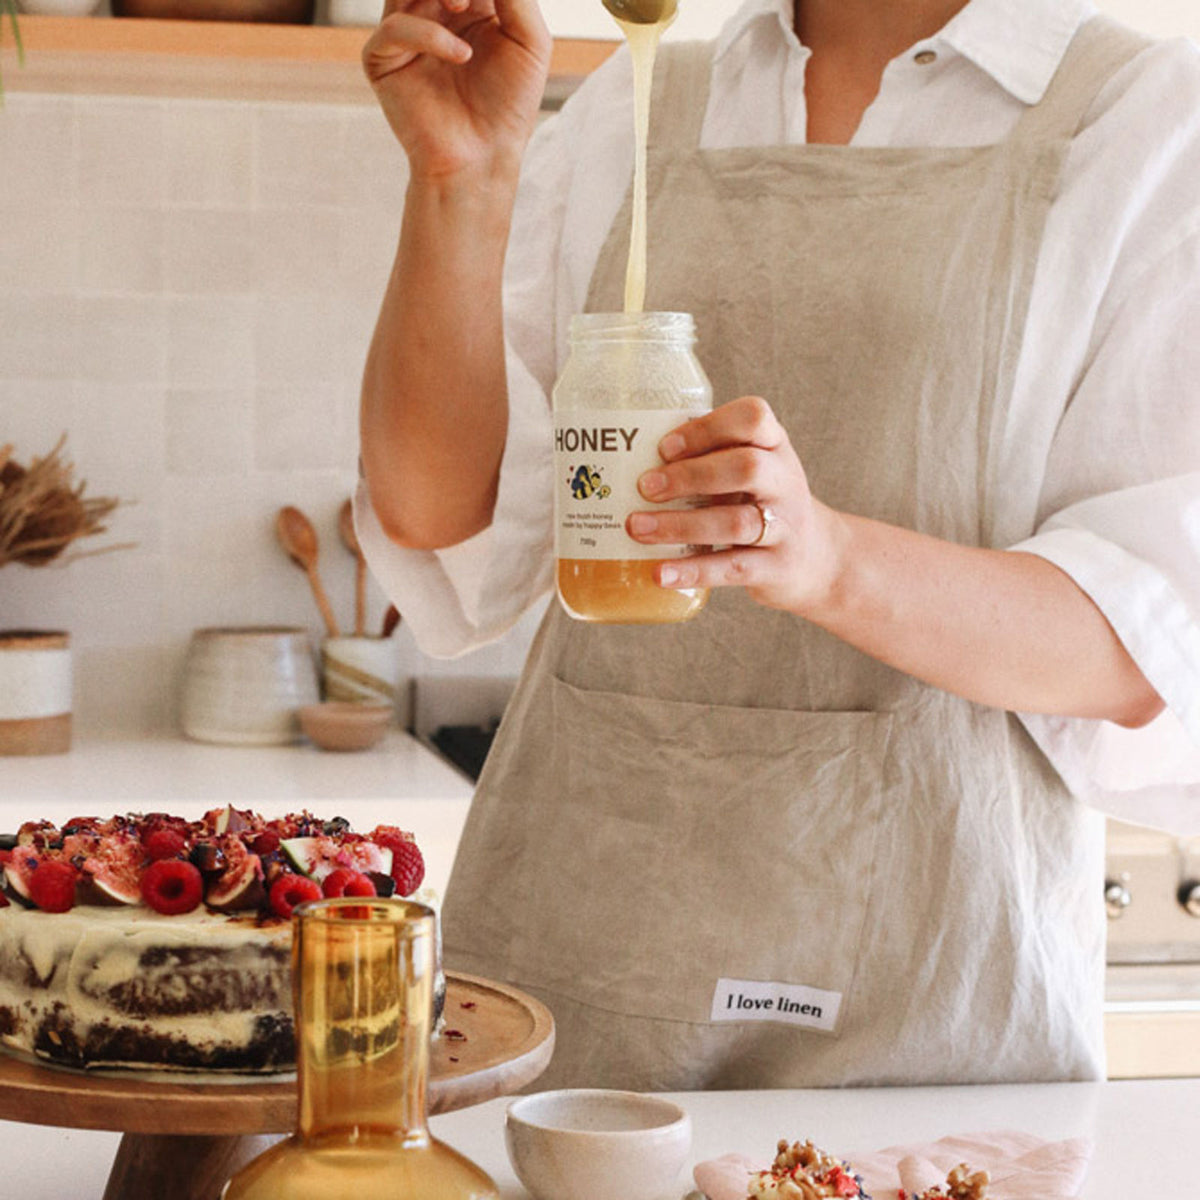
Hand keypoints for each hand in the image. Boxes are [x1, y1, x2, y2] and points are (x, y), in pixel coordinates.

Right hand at [363, 0, 550, 179]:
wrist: (483, 157)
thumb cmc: (509, 106)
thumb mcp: (529, 40)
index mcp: (468, 4)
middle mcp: (432, 13)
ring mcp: (405, 33)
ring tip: (464, 6)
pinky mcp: (383, 60)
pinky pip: (394, 27)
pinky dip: (428, 33)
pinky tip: (460, 55)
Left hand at [626, 396, 846, 614]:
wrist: (817, 559)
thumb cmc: (763, 504)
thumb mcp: (751, 471)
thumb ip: (709, 460)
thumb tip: (631, 463)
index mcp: (775, 447)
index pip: (753, 418)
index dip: (707, 429)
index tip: (665, 446)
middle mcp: (786, 481)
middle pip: (746, 468)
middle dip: (690, 475)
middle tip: (645, 487)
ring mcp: (786, 526)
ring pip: (736, 522)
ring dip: (680, 525)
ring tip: (638, 528)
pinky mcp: (778, 567)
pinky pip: (733, 567)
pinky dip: (694, 570)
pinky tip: (661, 573)